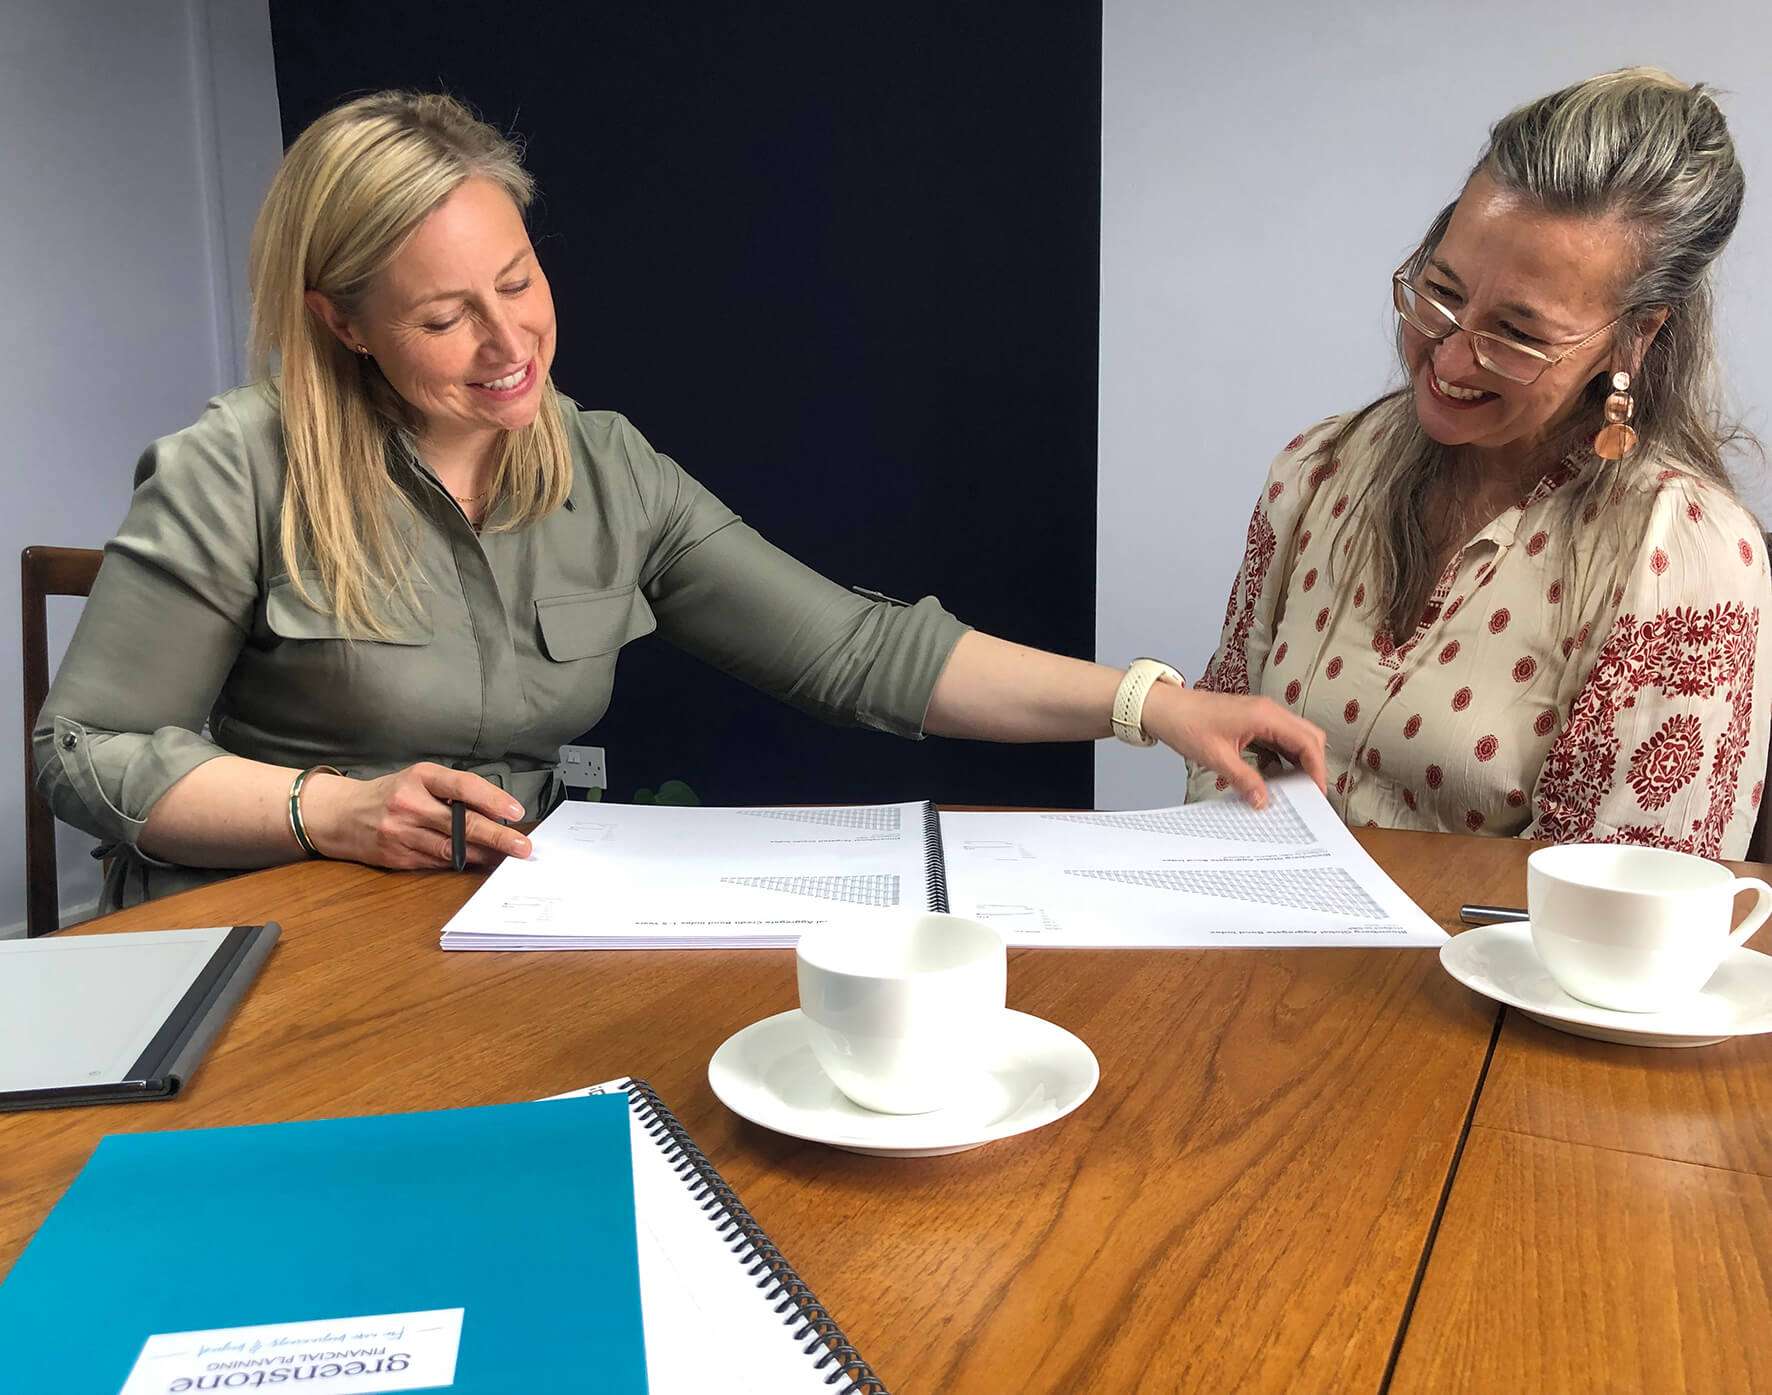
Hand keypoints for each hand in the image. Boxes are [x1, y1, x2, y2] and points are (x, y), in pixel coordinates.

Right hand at [301, 762, 532, 869]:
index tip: (515, 812)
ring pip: (452, 849)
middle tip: (522, 848)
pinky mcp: (397, 857)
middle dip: (498, 838)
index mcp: (419, 777)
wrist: (340, 815)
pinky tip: (478, 862)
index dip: (492, 799)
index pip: (462, 786)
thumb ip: (453, 792)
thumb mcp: (419, 779)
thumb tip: (497, 813)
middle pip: (461, 824)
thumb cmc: (390, 794)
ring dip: (484, 855)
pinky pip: (438, 862)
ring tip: (507, 857)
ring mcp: (401, 833)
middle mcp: (409, 804)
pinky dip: (461, 862)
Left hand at [1142, 685, 1327, 808]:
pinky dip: (1282, 757)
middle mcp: (1269, 711)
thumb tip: (1264, 801)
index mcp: (1265, 716)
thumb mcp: (1216, 758)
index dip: (1317, 768)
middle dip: (1313, 764)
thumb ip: (1244, 780)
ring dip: (1298, 761)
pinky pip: (1277, 739)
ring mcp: (1261, 714)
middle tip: (1309, 792)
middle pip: (1308, 737)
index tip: (1317, 792)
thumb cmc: (1186, 724)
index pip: (1307, 742)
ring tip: (1293, 789)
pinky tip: (1273, 776)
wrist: (1164, 707)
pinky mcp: (1252, 720)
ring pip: (1295, 737)